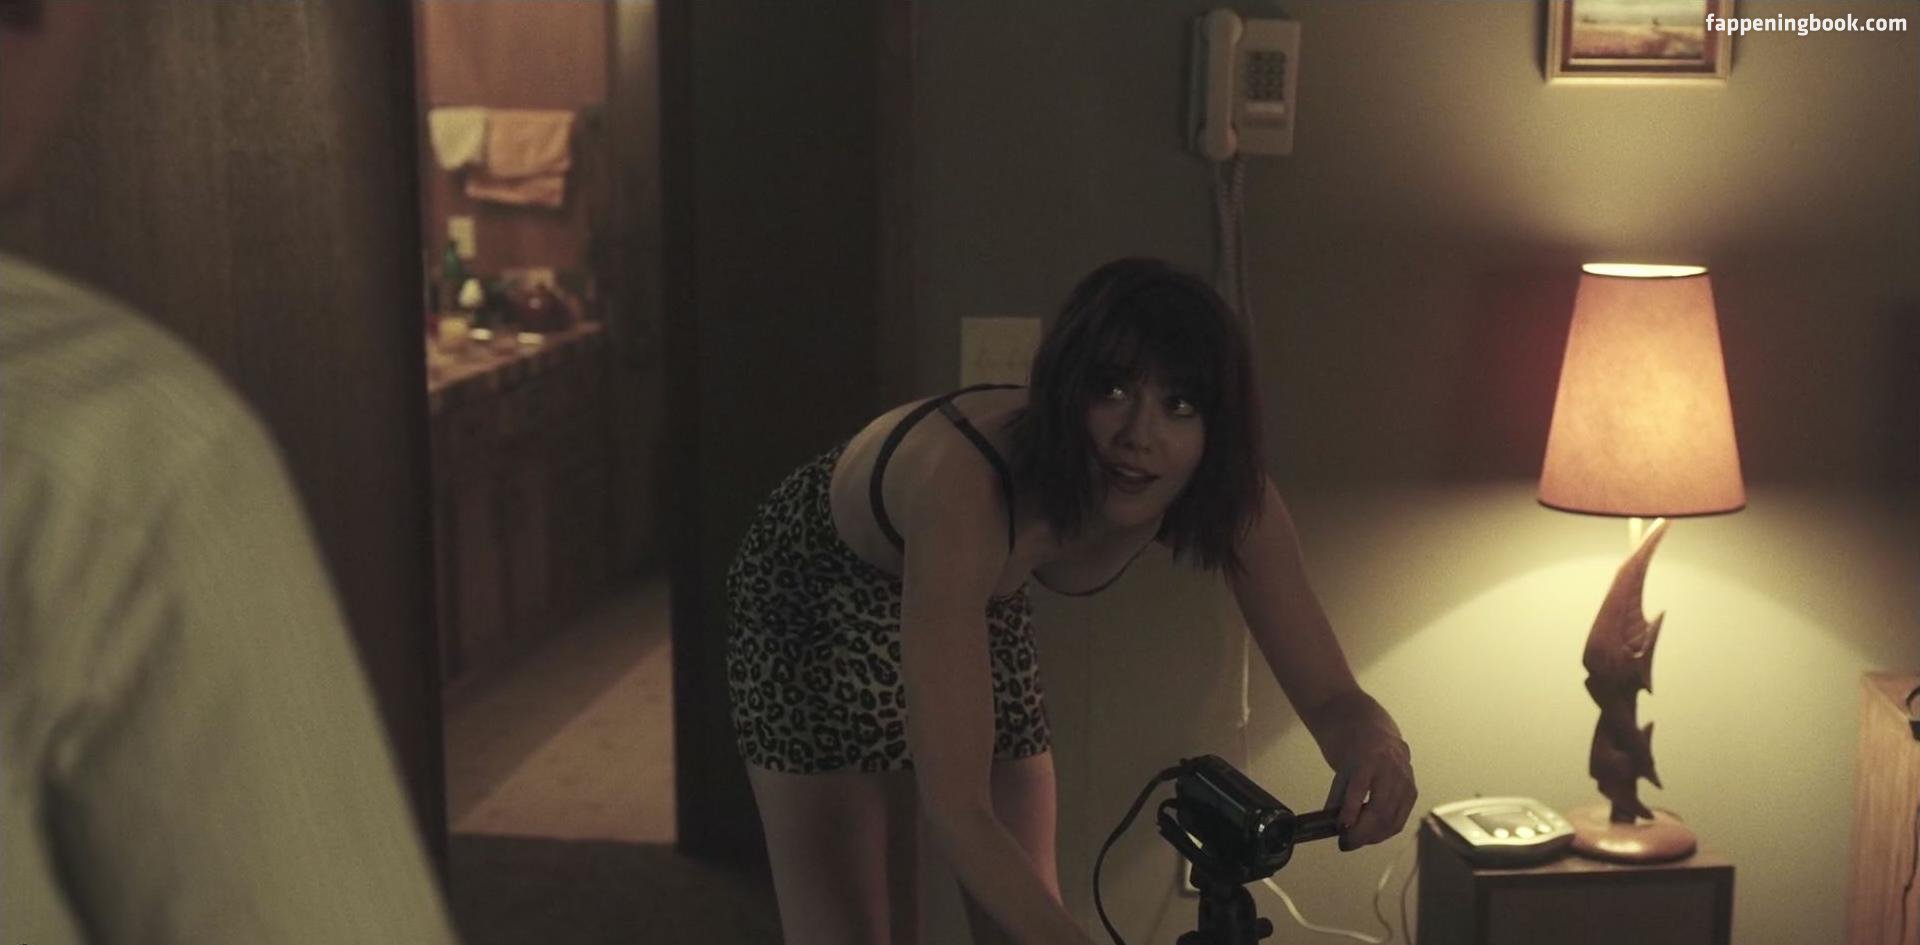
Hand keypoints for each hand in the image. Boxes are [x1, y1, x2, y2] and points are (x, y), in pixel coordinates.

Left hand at [1323, 733, 1415, 850]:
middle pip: (1379, 810)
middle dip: (1361, 832)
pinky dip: (1384, 834)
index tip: (1340, 828)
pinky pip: (1400, 821)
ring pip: (1391, 820)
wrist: (1379, 737)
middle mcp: (1390, 770)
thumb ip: (1336, 798)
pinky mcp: (1412, 792)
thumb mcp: (1341, 771)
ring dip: (1372, 837)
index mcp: (1368, 760)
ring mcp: (1405, 781)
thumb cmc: (1357, 756)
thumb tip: (1330, 826)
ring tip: (1355, 841)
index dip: (1350, 811)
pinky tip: (1371, 836)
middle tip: (1345, 843)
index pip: (1360, 789)